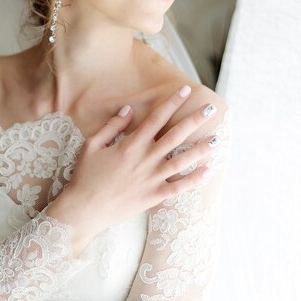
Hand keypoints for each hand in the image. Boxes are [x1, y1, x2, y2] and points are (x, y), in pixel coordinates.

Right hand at [46, 85, 218, 253]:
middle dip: (194, 120)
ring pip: (182, 160)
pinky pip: (179, 188)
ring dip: (201, 149)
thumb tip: (129, 109)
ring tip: (217, 138)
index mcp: (131, 145)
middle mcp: (145, 159)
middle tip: (210, 108)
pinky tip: (207, 171)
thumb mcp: (92, 145)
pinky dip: (194, 180)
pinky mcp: (154, 196)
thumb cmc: (85, 176)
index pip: (157, 118)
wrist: (84, 210)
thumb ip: (112, 126)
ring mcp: (152, 179)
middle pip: (176, 135)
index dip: (172, 103)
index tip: (185, 90)